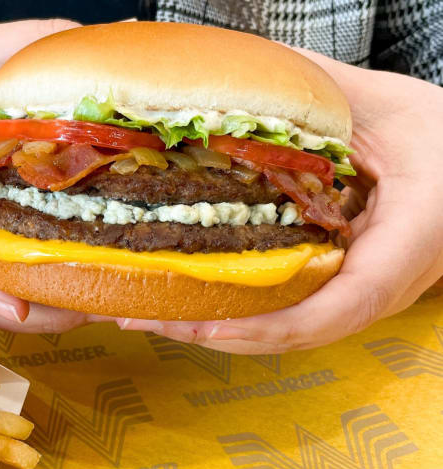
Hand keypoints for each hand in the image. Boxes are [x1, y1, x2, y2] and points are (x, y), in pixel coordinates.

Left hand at [117, 52, 442, 353]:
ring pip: (282, 327)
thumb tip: (254, 64)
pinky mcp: (340, 282)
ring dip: (213, 325)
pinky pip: (284, 305)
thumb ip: (325, 91)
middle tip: (142, 316)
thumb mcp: (389, 108)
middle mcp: (377, 286)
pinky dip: (234, 305)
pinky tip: (188, 291)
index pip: (335, 309)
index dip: (266, 326)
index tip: (202, 323)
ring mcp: (357, 292)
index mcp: (400, 248)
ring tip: (148, 311)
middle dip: (213, 331)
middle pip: (291, 331)